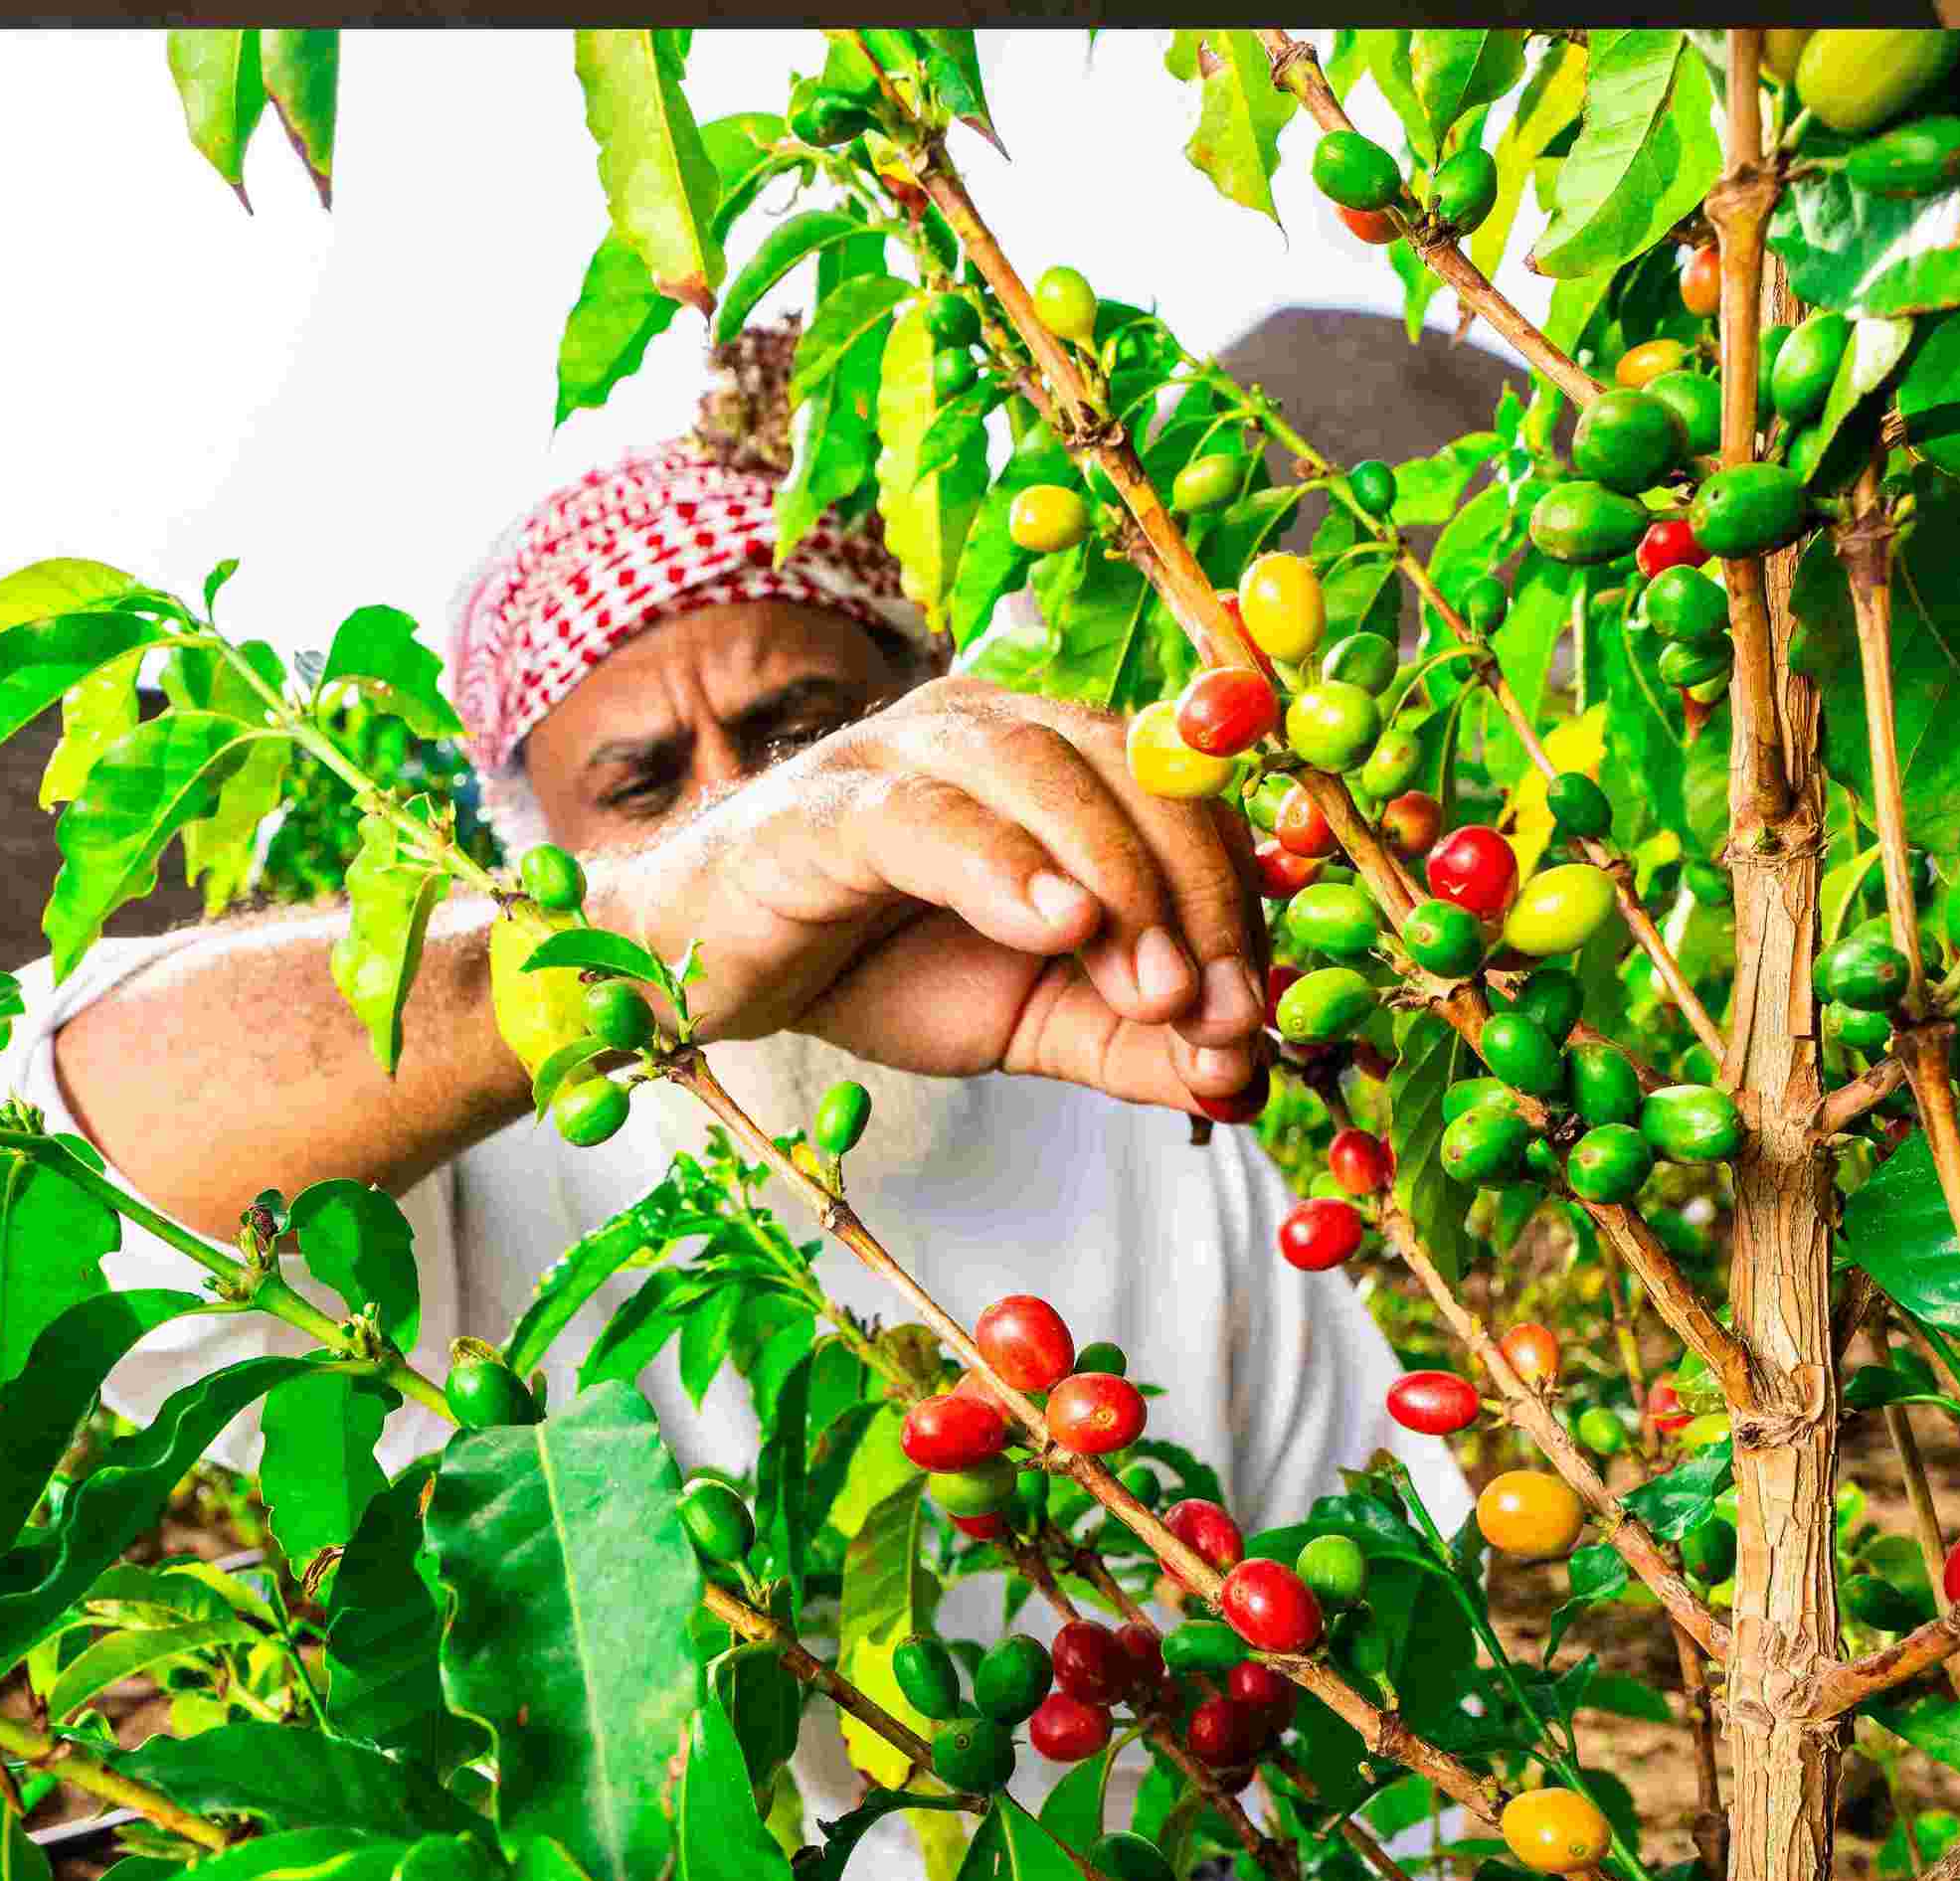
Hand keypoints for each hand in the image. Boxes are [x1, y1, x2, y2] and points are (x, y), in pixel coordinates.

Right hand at [597, 677, 1270, 1108]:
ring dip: (1118, 883)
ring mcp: (902, 752)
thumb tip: (1247, 1074)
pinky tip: (1056, 927)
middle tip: (1214, 1007)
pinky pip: (929, 817)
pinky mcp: (827, 804)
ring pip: (1044, 776)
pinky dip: (1003, 868)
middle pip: (1132, 773)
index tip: (1252, 1010)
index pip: (1180, 800)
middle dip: (1194, 894)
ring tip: (1155, 988)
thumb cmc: (869, 971)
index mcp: (1055, 763)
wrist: (706, 974)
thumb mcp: (1031, 1022)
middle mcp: (990, 728)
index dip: (1235, 896)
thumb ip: (1135, 1042)